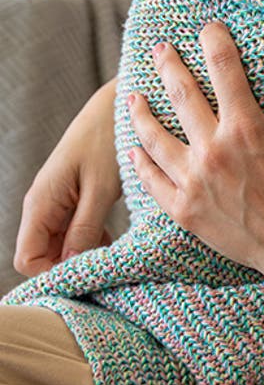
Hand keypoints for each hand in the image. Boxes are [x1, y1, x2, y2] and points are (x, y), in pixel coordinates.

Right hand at [14, 78, 119, 274]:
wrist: (116, 106)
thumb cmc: (108, 140)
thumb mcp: (101, 187)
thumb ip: (85, 227)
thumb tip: (72, 264)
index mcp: (41, 203)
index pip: (27, 259)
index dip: (53, 274)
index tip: (87, 278)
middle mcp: (42, 206)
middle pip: (42, 256)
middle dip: (69, 267)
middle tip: (104, 271)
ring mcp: (56, 203)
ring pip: (58, 246)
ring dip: (81, 255)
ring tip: (112, 258)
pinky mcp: (72, 199)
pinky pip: (72, 232)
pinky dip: (89, 241)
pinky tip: (113, 240)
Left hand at [128, 23, 263, 287]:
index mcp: (247, 127)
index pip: (224, 67)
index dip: (214, 40)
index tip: (209, 28)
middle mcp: (215, 150)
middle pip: (181, 93)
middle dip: (168, 64)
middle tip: (159, 49)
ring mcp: (196, 181)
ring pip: (154, 137)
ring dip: (141, 112)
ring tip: (133, 97)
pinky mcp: (186, 210)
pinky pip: (153, 181)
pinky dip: (141, 163)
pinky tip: (134, 150)